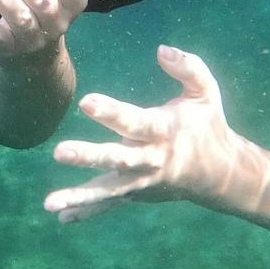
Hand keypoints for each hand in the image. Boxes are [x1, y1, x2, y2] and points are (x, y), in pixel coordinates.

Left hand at [47, 46, 242, 221]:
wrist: (219, 175)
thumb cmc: (207, 125)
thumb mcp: (207, 93)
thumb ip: (189, 67)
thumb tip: (161, 50)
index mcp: (165, 131)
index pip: (134, 121)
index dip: (111, 112)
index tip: (86, 102)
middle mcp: (151, 159)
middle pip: (117, 158)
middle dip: (88, 156)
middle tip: (59, 152)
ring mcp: (142, 181)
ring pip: (109, 189)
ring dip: (80, 196)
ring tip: (49, 203)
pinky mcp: (137, 194)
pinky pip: (110, 205)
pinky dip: (88, 212)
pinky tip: (61, 218)